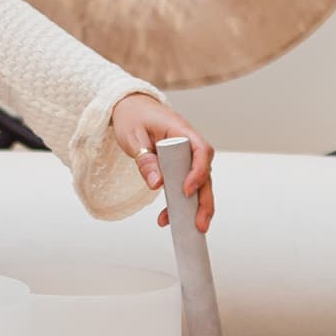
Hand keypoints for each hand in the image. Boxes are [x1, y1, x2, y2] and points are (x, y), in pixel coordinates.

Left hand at [111, 92, 214, 233]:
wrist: (130, 106)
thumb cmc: (132, 116)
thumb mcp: (133, 137)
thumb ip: (145, 159)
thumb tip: (156, 185)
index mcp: (181, 130)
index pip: (201, 151)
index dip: (198, 172)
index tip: (186, 190)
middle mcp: (189, 144)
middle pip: (205, 174)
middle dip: (204, 200)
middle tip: (200, 224)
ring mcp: (185, 156)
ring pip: (198, 184)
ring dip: (195, 207)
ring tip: (192, 229)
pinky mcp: (177, 166)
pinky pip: (182, 186)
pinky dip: (177, 203)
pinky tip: (165, 218)